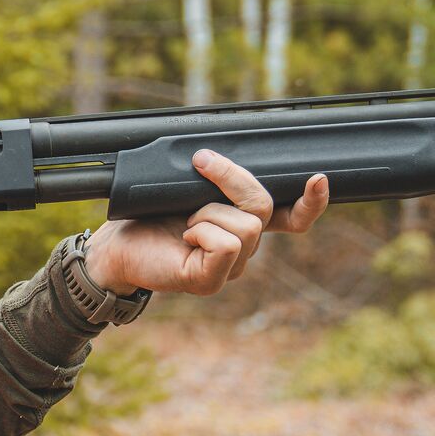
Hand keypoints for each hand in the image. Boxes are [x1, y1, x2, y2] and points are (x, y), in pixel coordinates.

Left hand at [82, 151, 328, 295]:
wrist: (115, 245)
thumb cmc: (148, 213)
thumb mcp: (188, 187)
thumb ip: (215, 178)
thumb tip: (225, 154)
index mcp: (243, 223)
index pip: (293, 218)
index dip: (312, 202)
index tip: (319, 178)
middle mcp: (244, 247)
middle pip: (264, 206)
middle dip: (232, 178)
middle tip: (200, 163)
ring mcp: (230, 268)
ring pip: (246, 225)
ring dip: (207, 211)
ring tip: (184, 222)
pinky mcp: (210, 281)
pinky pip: (227, 245)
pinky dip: (203, 232)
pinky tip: (184, 239)